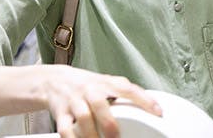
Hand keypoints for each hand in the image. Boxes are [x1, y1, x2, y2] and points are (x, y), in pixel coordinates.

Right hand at [40, 65, 161, 137]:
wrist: (55, 80)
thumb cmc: (88, 85)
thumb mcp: (108, 83)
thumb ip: (126, 92)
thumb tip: (152, 106)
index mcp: (106, 83)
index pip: (128, 88)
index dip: (144, 100)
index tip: (158, 113)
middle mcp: (90, 90)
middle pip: (100, 104)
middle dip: (110, 124)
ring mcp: (74, 101)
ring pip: (83, 119)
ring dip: (92, 135)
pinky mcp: (60, 113)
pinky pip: (65, 129)